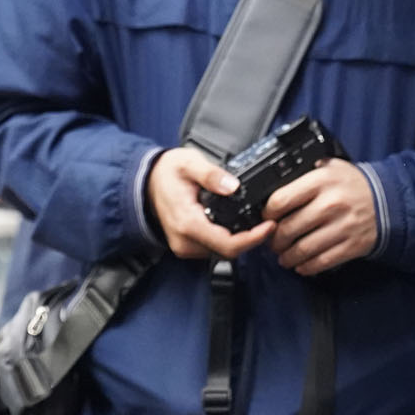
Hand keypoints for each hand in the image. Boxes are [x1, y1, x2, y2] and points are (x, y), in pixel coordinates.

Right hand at [145, 147, 273, 261]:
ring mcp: (185, 246)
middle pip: (228, 251)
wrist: (144, 183)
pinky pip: (213, 248)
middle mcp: (185, 241)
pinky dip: (228, 239)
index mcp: (187, 223)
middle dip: (251, 239)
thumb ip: (211, 174)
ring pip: (222, 252)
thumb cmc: (166, 173)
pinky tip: (235, 224)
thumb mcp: (188, 163)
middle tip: (267, 221)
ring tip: (255, 221)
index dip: (253, 238)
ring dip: (240, 240)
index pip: (227, 244)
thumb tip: (232, 186)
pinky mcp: (186, 246)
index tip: (269, 225)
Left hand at [262, 159, 376, 276]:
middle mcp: (331, 204)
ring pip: (303, 249)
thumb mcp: (330, 167)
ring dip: (287, 257)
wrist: (388, 201)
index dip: (268, 213)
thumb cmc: (352, 185)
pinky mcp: (351, 245)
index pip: (281, 200)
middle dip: (275, 240)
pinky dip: (307, 267)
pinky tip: (300, 265)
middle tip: (272, 242)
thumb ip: (304, 173)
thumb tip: (273, 185)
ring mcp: (342, 227)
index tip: (266, 218)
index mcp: (321, 181)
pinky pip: (322, 261)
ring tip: (283, 256)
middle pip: (289, 228)